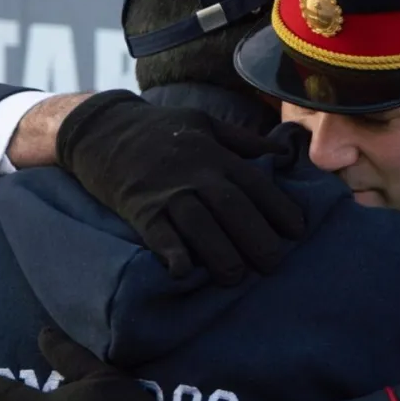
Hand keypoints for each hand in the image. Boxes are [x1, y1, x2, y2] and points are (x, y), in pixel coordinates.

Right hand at [55, 90, 304, 285]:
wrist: (101, 129)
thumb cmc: (158, 128)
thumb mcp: (202, 123)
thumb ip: (242, 141)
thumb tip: (282, 154)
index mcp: (214, 154)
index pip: (256, 184)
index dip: (280, 209)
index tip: (298, 232)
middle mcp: (195, 173)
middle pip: (233, 208)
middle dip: (257, 239)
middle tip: (273, 265)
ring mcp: (166, 192)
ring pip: (201, 226)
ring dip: (221, 254)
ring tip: (236, 277)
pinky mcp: (140, 209)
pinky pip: (159, 234)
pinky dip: (172, 253)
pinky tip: (184, 272)